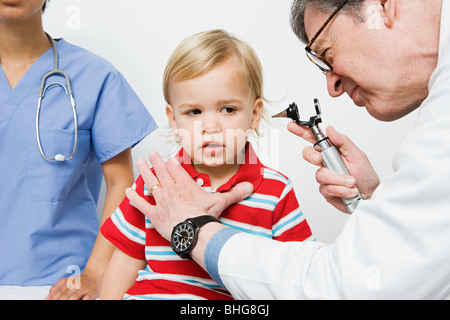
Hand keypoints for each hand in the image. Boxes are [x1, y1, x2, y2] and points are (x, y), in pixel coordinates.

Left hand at [45, 270, 100, 299]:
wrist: (96, 274)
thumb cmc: (80, 280)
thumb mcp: (67, 280)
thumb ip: (56, 287)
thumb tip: (46, 297)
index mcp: (69, 282)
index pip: (59, 292)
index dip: (53, 298)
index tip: (50, 301)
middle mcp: (76, 285)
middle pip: (65, 296)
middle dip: (60, 301)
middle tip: (55, 305)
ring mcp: (84, 289)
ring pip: (74, 297)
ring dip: (69, 301)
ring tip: (64, 304)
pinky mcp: (92, 293)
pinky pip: (87, 298)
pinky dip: (83, 301)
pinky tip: (80, 302)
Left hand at [126, 152, 253, 240]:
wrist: (193, 232)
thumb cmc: (205, 217)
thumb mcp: (221, 202)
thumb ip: (234, 193)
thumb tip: (250, 187)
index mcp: (186, 185)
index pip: (176, 169)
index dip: (172, 162)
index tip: (169, 157)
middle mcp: (171, 189)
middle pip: (161, 171)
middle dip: (156, 161)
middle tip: (151, 154)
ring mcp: (161, 201)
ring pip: (150, 182)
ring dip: (144, 172)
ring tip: (140, 163)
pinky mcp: (153, 214)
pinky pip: (141, 204)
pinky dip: (134, 197)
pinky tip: (128, 191)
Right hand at [287, 123, 379, 212]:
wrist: (371, 196)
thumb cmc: (366, 176)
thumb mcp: (358, 155)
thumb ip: (343, 142)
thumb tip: (330, 129)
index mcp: (333, 151)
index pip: (314, 139)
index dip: (302, 132)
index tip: (293, 126)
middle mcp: (326, 163)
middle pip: (308, 155)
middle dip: (311, 156)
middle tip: (318, 159)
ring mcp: (325, 177)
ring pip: (320, 174)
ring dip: (338, 179)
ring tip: (351, 182)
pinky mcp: (325, 191)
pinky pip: (326, 188)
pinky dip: (340, 189)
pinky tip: (349, 191)